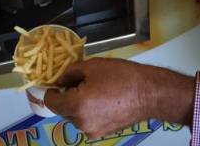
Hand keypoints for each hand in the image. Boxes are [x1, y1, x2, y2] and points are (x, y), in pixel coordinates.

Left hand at [44, 58, 194, 139]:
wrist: (148, 93)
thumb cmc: (121, 76)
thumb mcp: (92, 66)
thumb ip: (70, 73)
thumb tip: (60, 80)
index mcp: (76, 106)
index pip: (51, 101)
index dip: (52, 90)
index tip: (59, 82)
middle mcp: (81, 123)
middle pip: (62, 109)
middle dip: (67, 96)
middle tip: (80, 82)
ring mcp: (92, 131)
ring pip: (75, 116)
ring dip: (78, 104)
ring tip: (95, 89)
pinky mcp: (102, 133)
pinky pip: (87, 121)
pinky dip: (89, 111)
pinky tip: (103, 99)